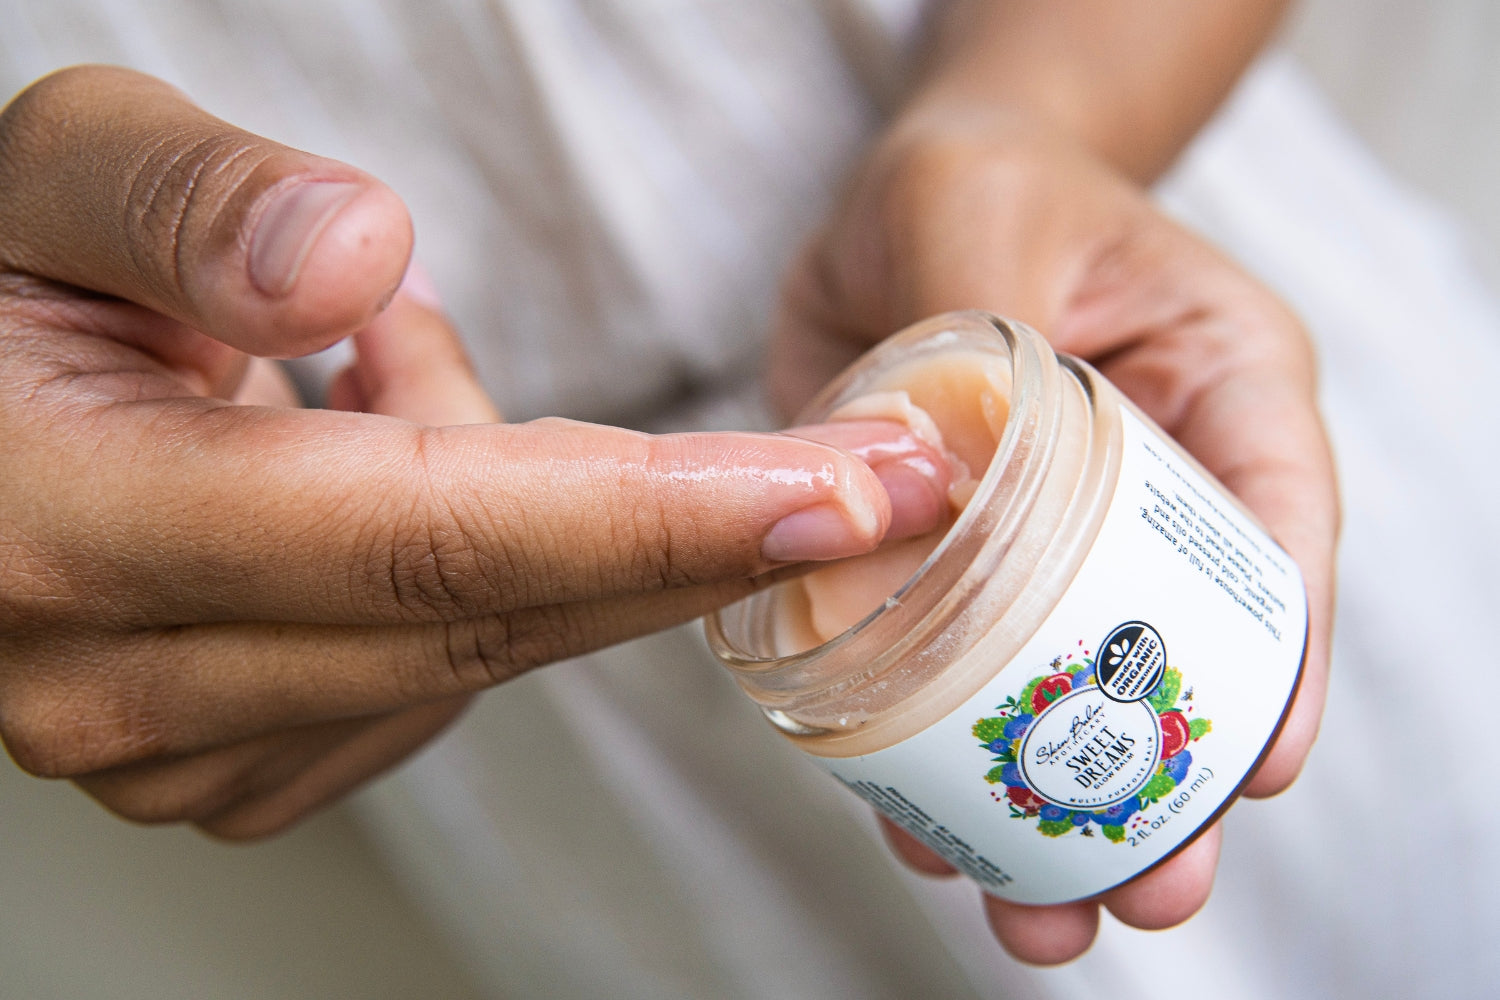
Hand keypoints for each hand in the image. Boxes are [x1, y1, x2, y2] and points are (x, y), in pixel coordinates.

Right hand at [0, 67, 946, 838]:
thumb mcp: (43, 177)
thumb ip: (189, 201)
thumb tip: (358, 259)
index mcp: (73, 526)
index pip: (427, 539)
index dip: (656, 514)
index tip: (847, 494)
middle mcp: (124, 683)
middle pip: (493, 619)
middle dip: (702, 542)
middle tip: (879, 477)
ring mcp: (173, 748)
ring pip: (474, 642)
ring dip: (515, 500)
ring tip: (362, 362)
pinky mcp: (223, 761)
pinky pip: (430, 672)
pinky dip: (463, 559)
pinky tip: (363, 449)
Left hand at [772, 111, 1337, 962]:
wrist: (896, 208)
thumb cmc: (980, 181)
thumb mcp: (975, 215)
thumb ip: (956, 324)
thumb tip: (914, 482)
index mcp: (1212, 393)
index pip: (1275, 532)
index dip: (1284, 657)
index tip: (1264, 768)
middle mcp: (1140, 490)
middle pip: (1179, 652)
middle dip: (1169, 780)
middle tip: (1149, 894)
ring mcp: (1037, 544)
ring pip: (1060, 694)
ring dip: (1047, 808)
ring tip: (1034, 915)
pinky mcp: (943, 566)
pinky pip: (944, 672)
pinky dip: (931, 749)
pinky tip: (914, 826)